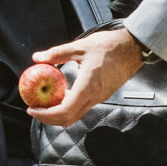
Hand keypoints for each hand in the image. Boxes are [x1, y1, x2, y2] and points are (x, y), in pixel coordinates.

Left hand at [26, 27, 144, 126]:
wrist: (133, 48)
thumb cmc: (110, 46)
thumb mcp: (79, 46)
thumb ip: (57, 53)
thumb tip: (38, 58)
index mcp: (88, 87)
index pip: (64, 111)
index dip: (46, 115)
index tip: (32, 110)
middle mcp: (95, 97)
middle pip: (69, 119)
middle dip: (49, 118)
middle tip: (34, 110)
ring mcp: (100, 97)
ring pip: (76, 115)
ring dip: (58, 113)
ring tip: (44, 103)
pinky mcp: (102, 95)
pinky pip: (83, 107)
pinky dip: (68, 106)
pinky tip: (60, 95)